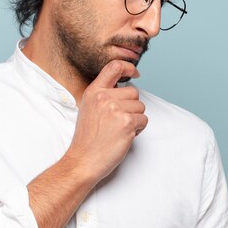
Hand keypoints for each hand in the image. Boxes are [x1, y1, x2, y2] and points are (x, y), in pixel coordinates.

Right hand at [65, 60, 146, 183]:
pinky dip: (138, 129)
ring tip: (119, 129)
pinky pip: (144, 120)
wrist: (83, 160)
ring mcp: (115, 109)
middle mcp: (104, 98)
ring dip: (135, 118)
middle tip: (117, 121)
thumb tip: (123, 86)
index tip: (135, 73)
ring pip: (140, 107)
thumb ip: (103, 95)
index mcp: (93, 92)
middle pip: (133, 92)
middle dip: (131, 106)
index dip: (128, 67)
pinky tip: (124, 135)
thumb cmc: (88, 138)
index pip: (113, 67)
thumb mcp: (88, 108)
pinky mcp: (126, 123)